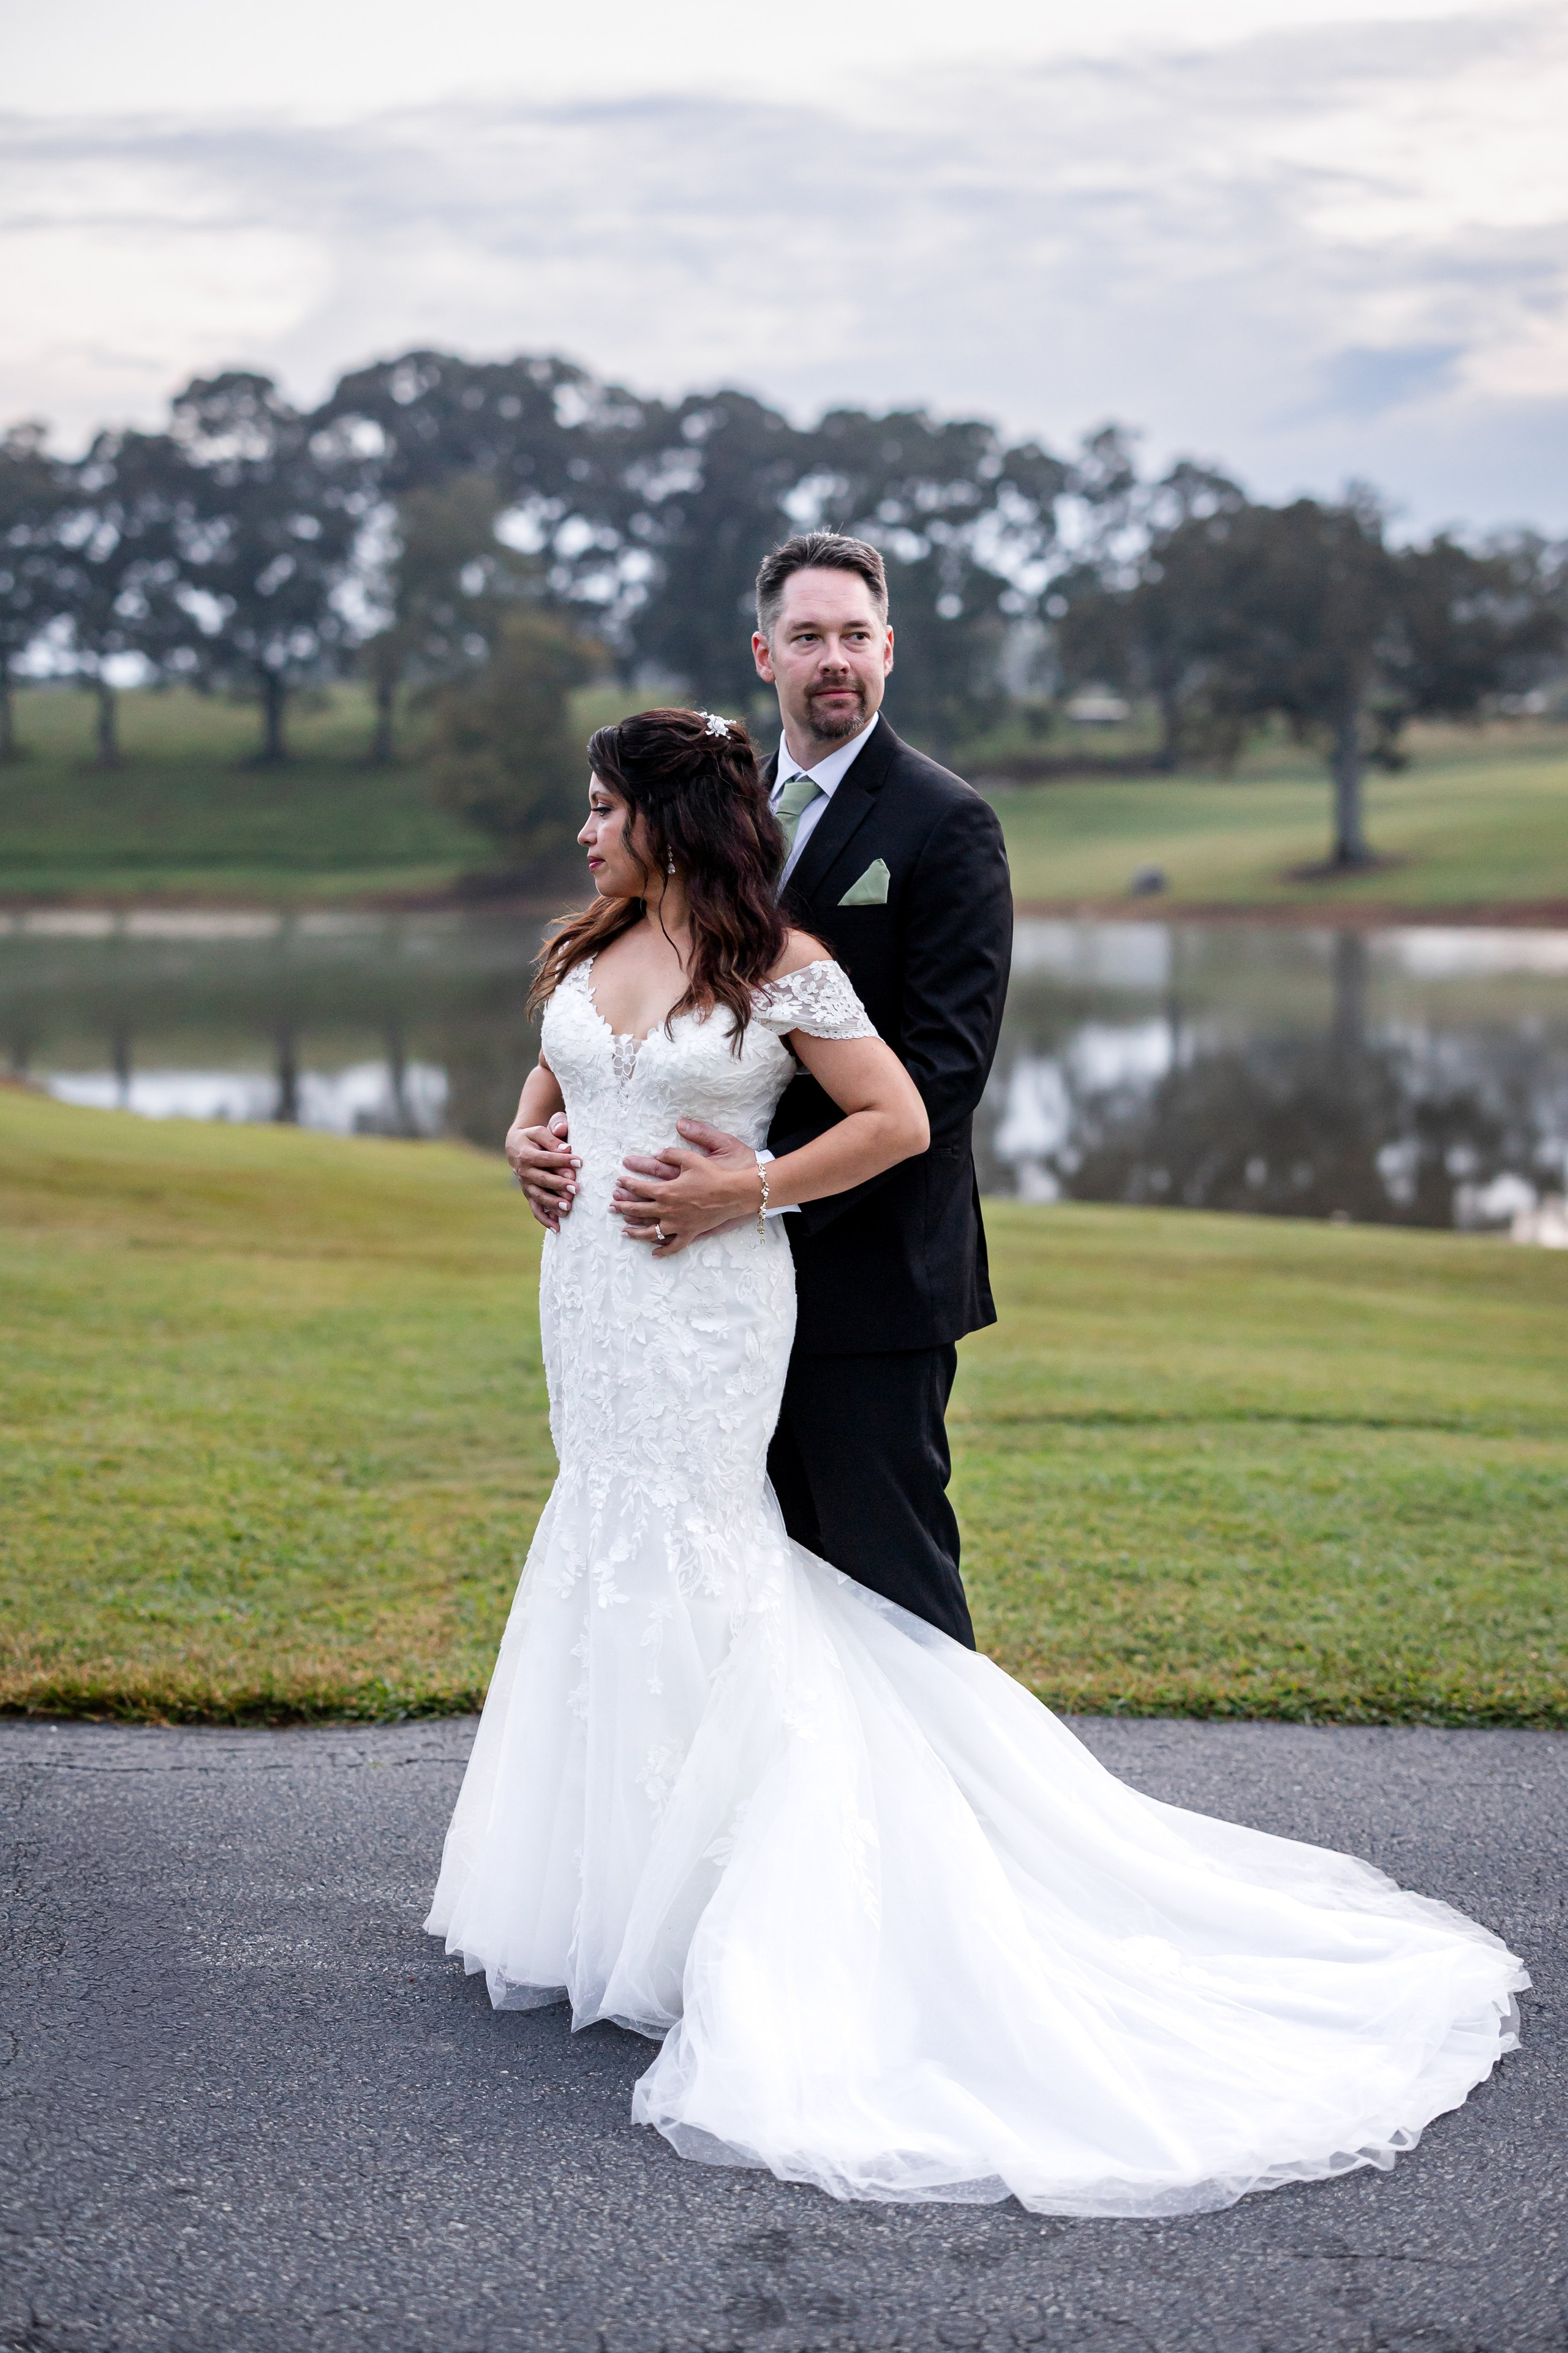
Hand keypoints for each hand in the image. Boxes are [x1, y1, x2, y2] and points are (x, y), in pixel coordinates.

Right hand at [506, 1112, 579, 1233]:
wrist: (516, 1146)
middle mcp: (523, 1172)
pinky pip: (535, 1209)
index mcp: (526, 1154)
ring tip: (568, 1208)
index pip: (546, 1158)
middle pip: (542, 1179)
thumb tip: (566, 1148)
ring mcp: (526, 1185)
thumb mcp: (540, 1131)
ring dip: (552, 1203)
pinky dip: (545, 1219)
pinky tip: (558, 1228)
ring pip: (539, 1196)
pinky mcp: (529, 1195)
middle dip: (559, 1185)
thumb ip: (552, 1138)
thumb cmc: (534, 1137)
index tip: (579, 1162)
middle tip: (576, 1188)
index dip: (562, 1160)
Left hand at [612, 1117, 762, 1256]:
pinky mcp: (689, 1233)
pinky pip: (673, 1246)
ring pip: (650, 1232)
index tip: (619, 1182)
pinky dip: (663, 1251)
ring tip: (624, 1231)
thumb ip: (670, 1154)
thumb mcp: (690, 1158)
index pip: (639, 1188)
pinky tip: (654, 1253)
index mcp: (665, 1190)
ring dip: (634, 1232)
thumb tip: (656, 1154)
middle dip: (622, 1207)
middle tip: (613, 1206)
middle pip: (638, 1211)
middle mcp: (667, 1210)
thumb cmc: (712, 1174)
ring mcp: (677, 1224)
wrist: (732, 1193)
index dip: (626, 1184)